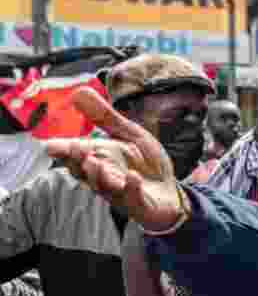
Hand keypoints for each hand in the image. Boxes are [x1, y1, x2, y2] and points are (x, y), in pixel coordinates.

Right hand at [44, 88, 185, 230]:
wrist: (170, 193)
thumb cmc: (145, 164)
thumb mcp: (129, 135)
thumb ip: (105, 117)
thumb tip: (77, 92)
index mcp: (100, 158)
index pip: (77, 155)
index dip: (63, 151)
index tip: (49, 146)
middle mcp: (106, 176)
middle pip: (86, 171)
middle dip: (79, 161)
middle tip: (74, 150)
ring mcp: (122, 192)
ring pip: (105, 187)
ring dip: (99, 176)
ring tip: (95, 163)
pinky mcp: (140, 204)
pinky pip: (134, 198)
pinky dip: (132, 188)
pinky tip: (133, 177)